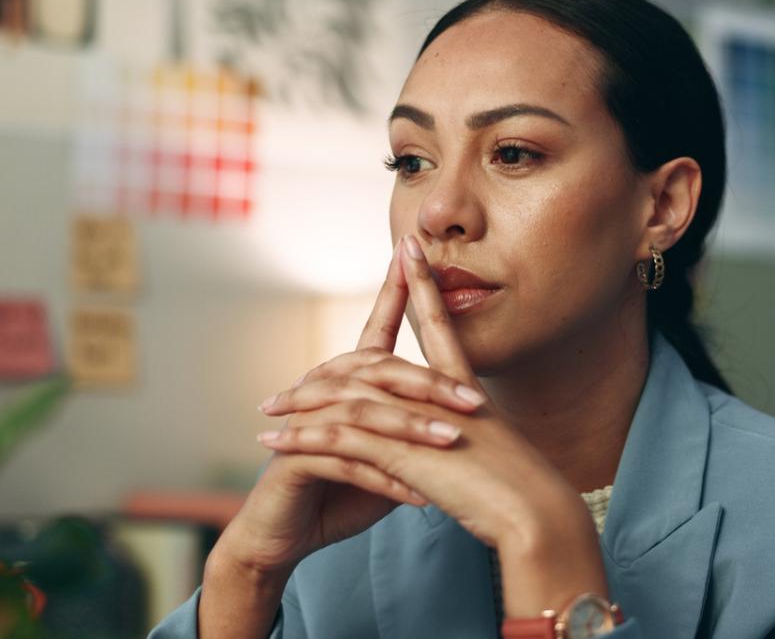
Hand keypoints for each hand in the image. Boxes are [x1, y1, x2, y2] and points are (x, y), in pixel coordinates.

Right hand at [216, 240, 482, 576]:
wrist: (284, 536)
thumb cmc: (339, 493)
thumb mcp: (388, 459)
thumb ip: (414, 433)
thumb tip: (461, 420)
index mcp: (349, 384)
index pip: (376, 328)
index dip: (394, 290)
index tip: (412, 253)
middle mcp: (324, 392)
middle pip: (378, 370)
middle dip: (428, 385)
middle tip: (475, 402)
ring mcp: (304, 421)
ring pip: (363, 413)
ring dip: (410, 430)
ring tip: (451, 444)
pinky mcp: (291, 456)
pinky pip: (343, 460)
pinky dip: (384, 477)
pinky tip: (418, 496)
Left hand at [260, 236, 588, 551]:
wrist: (537, 511)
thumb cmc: (527, 490)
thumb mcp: (500, 451)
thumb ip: (480, 436)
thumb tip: (470, 434)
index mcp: (465, 390)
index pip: (440, 326)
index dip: (423, 286)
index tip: (410, 249)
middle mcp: (437, 395)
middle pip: (376, 359)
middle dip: (327, 366)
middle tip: (298, 368)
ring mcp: (415, 419)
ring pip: (346, 398)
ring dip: (303, 403)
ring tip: (268, 409)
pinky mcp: (399, 449)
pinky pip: (338, 437)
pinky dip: (302, 438)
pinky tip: (272, 442)